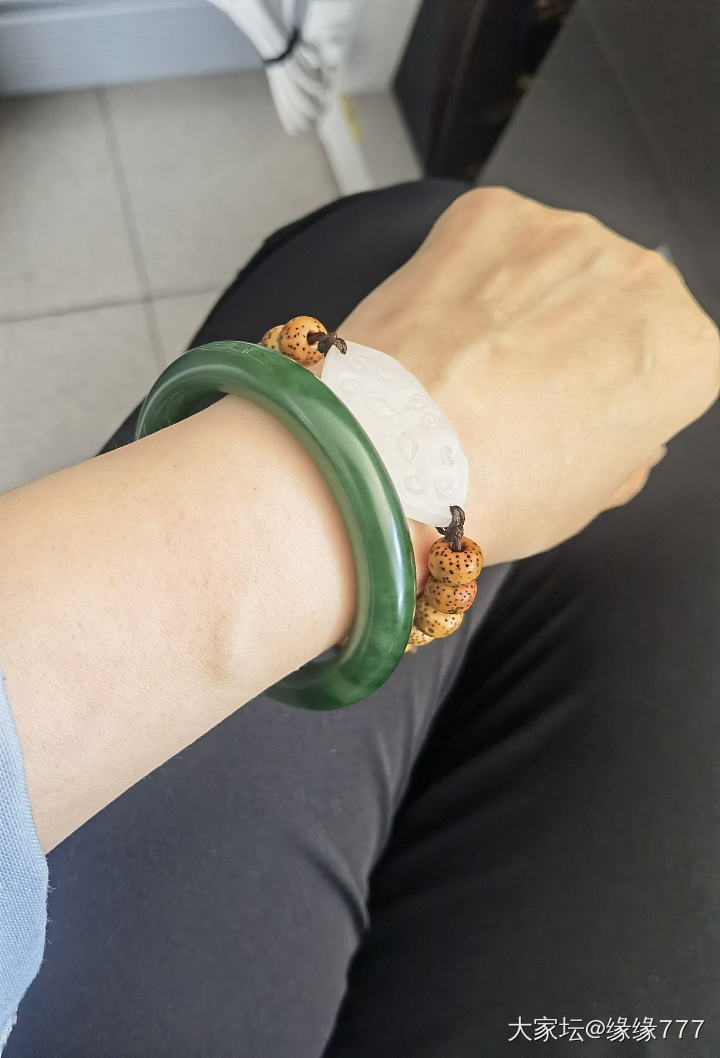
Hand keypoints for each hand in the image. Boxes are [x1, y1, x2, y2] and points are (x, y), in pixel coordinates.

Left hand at [339, 188, 719, 563]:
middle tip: (514, 392)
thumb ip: (622, 449)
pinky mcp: (493, 212)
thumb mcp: (586, 499)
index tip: (576, 409)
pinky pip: (488, 241)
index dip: (611, 390)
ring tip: (468, 366)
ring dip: (517, 303)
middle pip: (611, 303)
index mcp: (687, 355)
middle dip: (570, 338)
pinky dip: (464, 276)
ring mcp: (567, 235)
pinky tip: (442, 331)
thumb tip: (622, 432)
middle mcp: (643, 279)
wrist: (393, 462)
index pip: (664, 359)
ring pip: (550, 266)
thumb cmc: (490, 491)